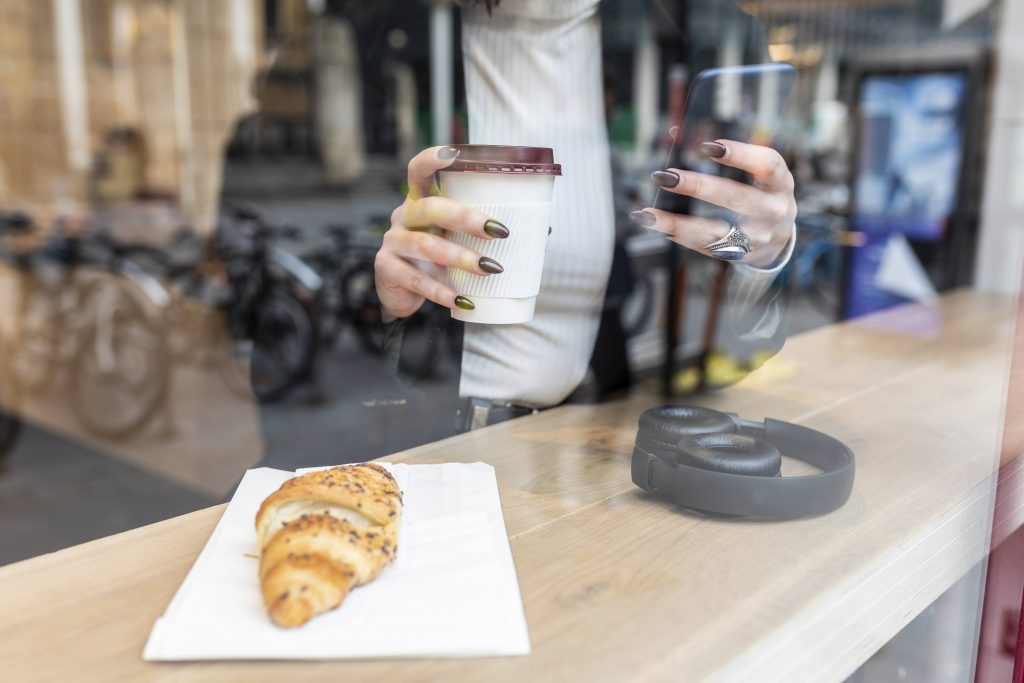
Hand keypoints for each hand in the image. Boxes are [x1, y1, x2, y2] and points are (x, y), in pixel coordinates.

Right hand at [375, 146, 508, 318]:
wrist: (401, 293)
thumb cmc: (436, 259)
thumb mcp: (452, 239)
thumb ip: (480, 231)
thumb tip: (541, 231)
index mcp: (419, 201)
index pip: (418, 171)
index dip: (431, 159)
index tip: (454, 154)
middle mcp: (402, 216)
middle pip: (430, 208)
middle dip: (465, 218)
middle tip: (497, 230)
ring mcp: (392, 242)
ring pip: (425, 246)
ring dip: (460, 257)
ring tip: (490, 268)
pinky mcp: (387, 269)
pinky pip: (417, 280)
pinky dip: (443, 292)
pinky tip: (464, 301)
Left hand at [630, 136, 795, 268]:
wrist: (779, 239)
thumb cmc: (762, 194)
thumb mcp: (761, 175)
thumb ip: (731, 156)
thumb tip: (675, 132)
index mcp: (781, 184)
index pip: (767, 165)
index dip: (740, 154)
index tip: (707, 146)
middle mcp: (773, 211)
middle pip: (735, 197)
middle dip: (697, 186)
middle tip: (663, 176)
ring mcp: (757, 237)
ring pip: (714, 231)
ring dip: (676, 224)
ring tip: (646, 215)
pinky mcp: (740, 256)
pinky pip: (705, 246)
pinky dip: (679, 236)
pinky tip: (657, 225)